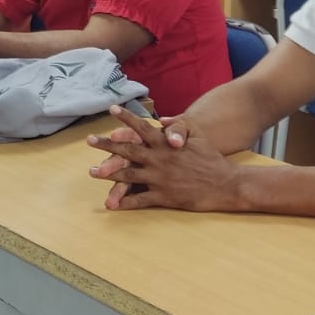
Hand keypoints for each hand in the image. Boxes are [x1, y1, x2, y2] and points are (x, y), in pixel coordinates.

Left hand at [86, 105, 238, 211]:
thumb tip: (161, 120)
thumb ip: (178, 124)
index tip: (111, 109)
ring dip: (109, 174)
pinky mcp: (163, 197)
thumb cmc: (211, 157)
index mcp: (165, 143)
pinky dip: (125, 202)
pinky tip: (113, 205)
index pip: (140, 127)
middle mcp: (158, 159)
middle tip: (89, 140)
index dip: (125, 118)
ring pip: (128, 176)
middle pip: (127, 151)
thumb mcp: (197, 134)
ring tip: (93, 172)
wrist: (225, 183)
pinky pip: (140, 199)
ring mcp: (159, 179)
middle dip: (106, 145)